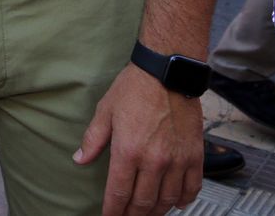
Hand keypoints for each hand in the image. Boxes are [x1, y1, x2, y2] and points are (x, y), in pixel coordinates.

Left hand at [74, 64, 202, 215]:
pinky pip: (192, 188)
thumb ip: (93, 139)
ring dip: (156, 211)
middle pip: (143, 202)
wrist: (167, 73)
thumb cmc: (135, 88)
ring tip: (147, 213)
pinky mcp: (195, 156)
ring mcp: (177, 160)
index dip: (113, 211)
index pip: (118, 193)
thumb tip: (79, 159)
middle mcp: (154, 160)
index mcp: (128, 150)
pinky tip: (175, 202)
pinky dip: (183, 200)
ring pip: (167, 200)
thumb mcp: (105, 111)